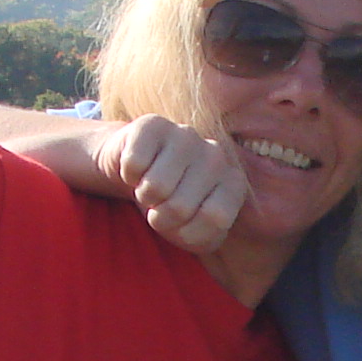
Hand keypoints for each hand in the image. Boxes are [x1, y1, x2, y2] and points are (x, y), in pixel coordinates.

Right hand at [99, 116, 248, 251]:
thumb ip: (203, 235)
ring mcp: (187, 135)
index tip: (183, 224)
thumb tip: (189, 219)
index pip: (215, 218)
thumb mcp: (192, 233)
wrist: (140, 172)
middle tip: (161, 204)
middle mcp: (216, 155)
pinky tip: (139, 168)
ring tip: (151, 187)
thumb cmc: (170, 206)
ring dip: (144, 196)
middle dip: (160, 216)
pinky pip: (134, 165)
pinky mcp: (154, 125)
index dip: (188, 231)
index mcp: (233, 184)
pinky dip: (129, 175)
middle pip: (180, 206)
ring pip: (155, 186)